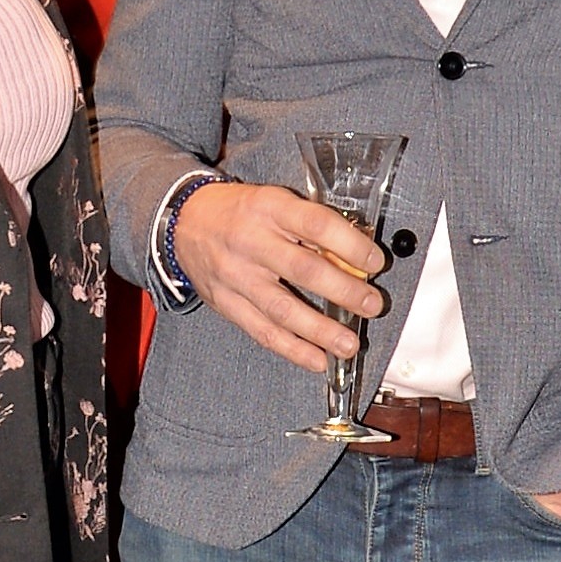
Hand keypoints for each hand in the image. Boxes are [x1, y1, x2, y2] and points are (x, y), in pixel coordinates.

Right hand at [172, 180, 388, 373]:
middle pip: (304, 270)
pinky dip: (292, 348)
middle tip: (372, 305)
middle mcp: (251, 242)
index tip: (375, 263)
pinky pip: (262, 331)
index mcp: (270, 208)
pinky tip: (316, 359)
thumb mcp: (275, 202)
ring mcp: (236, 276)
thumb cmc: (240, 212)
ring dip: (320, 331)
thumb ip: (311, 227)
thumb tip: (354, 257)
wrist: (184, 222)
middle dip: (344, 291)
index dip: (351, 245)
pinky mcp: (226, 303)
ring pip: (283, 309)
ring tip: (348, 344)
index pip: (317, 226)